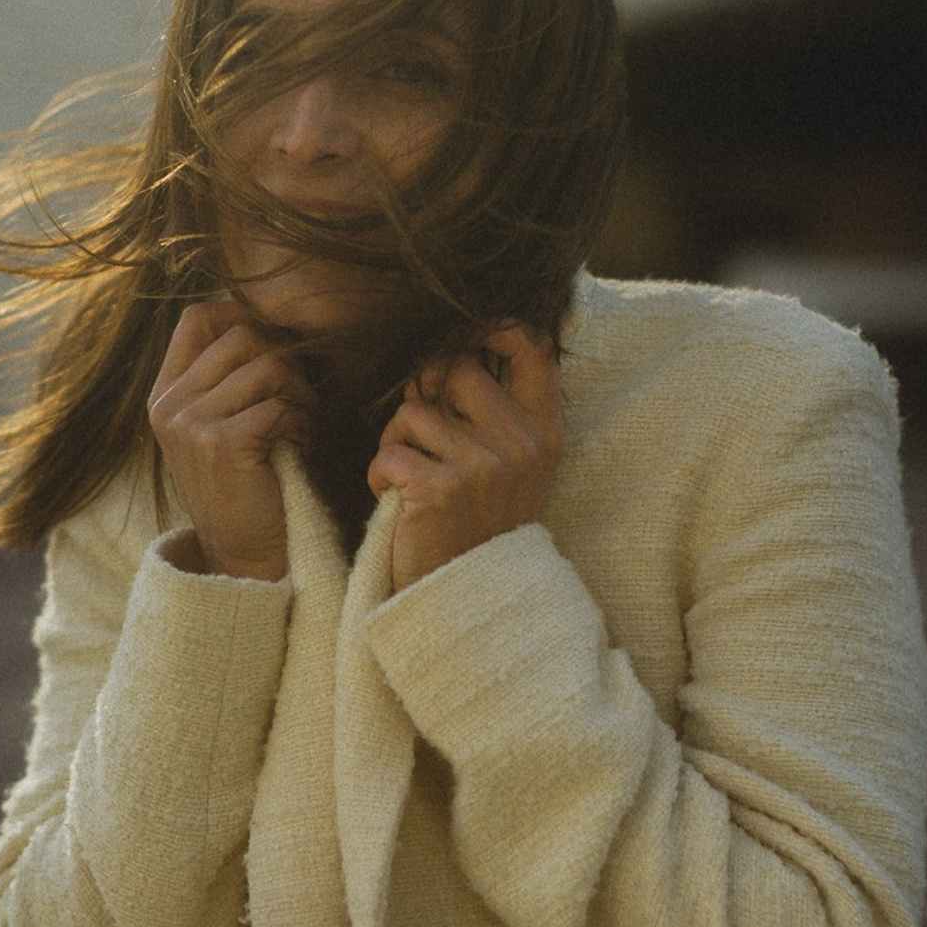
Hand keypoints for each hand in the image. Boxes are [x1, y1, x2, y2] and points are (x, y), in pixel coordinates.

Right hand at [148, 302, 313, 579]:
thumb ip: (225, 378)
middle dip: (285, 361)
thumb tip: (262, 319)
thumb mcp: (221, 425)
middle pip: (240, 335)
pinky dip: (301, 422)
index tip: (274, 350)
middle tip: (299, 399)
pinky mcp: (220, 444)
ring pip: (267, 367)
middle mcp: (168, 405)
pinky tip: (301, 446)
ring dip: (299, 394)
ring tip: (302, 424)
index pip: (197, 317)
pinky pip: (277, 404)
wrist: (245, 556)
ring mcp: (189, 424)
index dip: (243, 318)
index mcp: (164, 394)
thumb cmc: (247, 486)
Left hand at [367, 326, 563, 592]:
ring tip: (410, 481)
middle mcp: (522, 445)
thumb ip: (498, 411)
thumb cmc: (477, 524)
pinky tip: (397, 503)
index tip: (468, 333)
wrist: (467, 599)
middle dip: (424, 394)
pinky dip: (380, 476)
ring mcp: (484, 467)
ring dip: (396, 442)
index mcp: (545, 433)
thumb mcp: (511, 467)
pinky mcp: (440, 489)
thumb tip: (457, 346)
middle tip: (420, 441)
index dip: (496, 327)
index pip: (534, 349)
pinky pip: (389, 451)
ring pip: (412, 411)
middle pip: (455, 368)